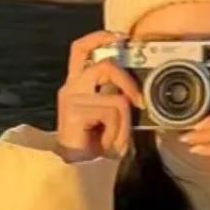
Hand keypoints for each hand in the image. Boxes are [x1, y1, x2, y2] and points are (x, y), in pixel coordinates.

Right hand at [56, 30, 144, 162]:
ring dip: (123, 121)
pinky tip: (105, 142)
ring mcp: (71, 98)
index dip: (101, 37)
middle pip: (105, 65)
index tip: (121, 37)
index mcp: (77, 85)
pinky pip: (113, 113)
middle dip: (128, 83)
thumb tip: (137, 90)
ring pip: (116, 97)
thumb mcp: (113, 117)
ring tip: (114, 136)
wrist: (76, 172)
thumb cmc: (95, 146)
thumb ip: (120, 98)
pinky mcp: (74, 111)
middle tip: (138, 101)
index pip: (81, 49)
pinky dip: (117, 131)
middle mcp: (70, 87)